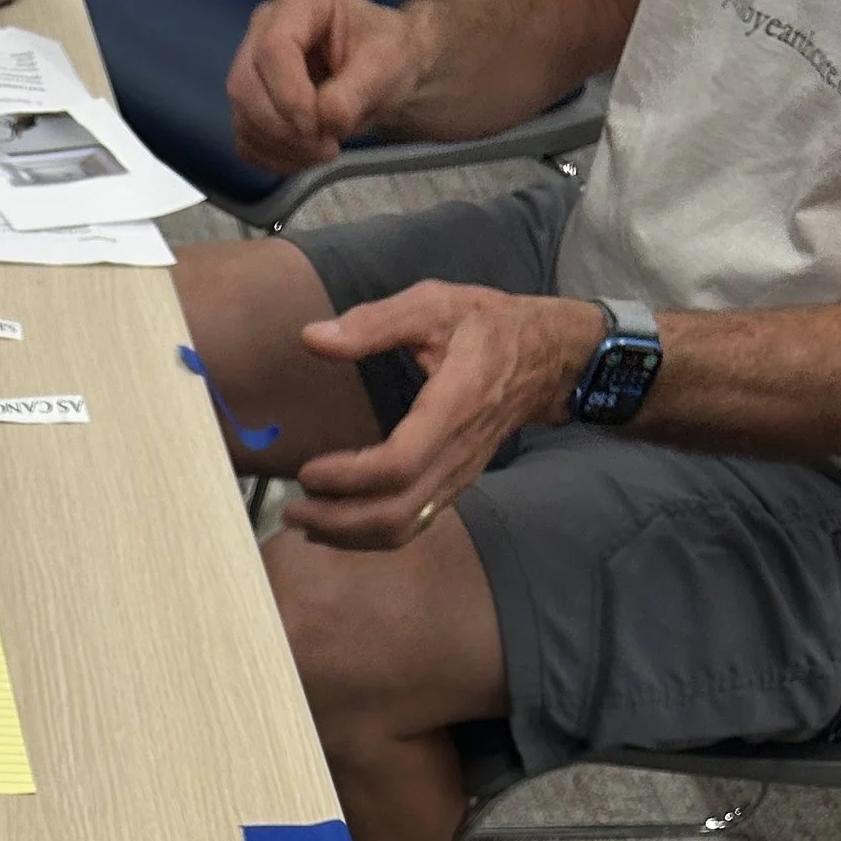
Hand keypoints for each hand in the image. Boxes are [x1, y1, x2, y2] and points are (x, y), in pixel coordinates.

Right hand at [225, 0, 431, 170]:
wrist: (380, 73)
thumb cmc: (385, 54)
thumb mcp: (386, 65)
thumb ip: (357, 90)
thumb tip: (325, 120)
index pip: (273, 46)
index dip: (289, 94)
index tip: (318, 125)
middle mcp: (267, 25)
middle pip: (245, 83)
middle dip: (282, 127)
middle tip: (326, 145)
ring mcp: (252, 64)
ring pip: (242, 114)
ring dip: (281, 146)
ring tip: (324, 150)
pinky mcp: (249, 101)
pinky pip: (245, 138)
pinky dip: (274, 156)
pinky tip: (306, 154)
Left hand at [280, 283, 604, 549]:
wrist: (549, 357)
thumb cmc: (488, 325)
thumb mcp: (434, 304)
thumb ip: (374, 322)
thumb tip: (313, 338)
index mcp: (454, 406)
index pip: (399, 465)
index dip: (350, 478)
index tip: (308, 472)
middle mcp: (459, 452)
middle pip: (397, 513)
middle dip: (338, 521)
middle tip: (291, 511)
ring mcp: (459, 475)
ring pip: (404, 527)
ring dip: (349, 536)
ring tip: (304, 522)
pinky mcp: (454, 484)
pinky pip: (411, 524)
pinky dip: (369, 534)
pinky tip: (334, 526)